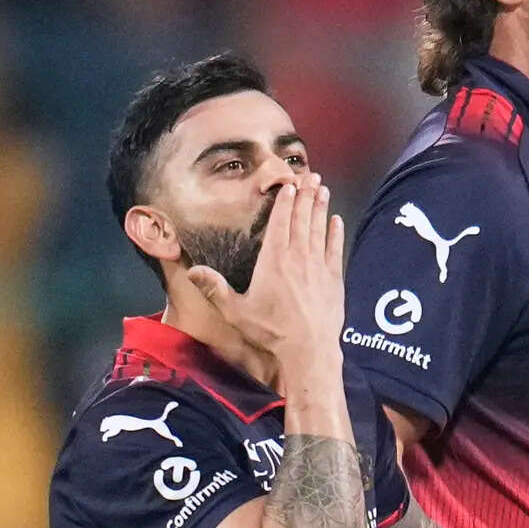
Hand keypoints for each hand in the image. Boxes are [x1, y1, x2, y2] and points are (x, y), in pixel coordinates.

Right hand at [188, 178, 343, 377]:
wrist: (309, 351)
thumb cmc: (271, 333)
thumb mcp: (236, 312)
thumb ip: (215, 289)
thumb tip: (191, 271)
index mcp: (274, 261)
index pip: (280, 222)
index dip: (284, 201)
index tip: (288, 184)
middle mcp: (298, 258)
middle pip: (301, 219)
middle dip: (305, 195)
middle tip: (310, 176)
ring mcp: (318, 267)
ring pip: (319, 229)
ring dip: (321, 207)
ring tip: (323, 189)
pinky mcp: (334, 280)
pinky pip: (335, 249)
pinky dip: (335, 233)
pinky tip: (336, 220)